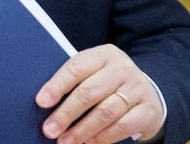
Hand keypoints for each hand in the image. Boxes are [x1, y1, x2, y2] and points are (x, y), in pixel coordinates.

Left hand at [36, 44, 162, 143]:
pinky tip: (88, 143)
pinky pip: (121, 126)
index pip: (77, 67)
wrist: (148, 92)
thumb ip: (75, 82)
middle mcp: (122, 69)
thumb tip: (46, 103)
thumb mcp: (94, 73)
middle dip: (66, 113)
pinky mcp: (148, 109)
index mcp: (104, 54)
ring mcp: (137, 88)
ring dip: (82, 130)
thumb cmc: (109, 83)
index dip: (57, 85)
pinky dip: (101, 137)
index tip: (41, 102)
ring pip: (105, 112)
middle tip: (50, 130)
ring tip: (65, 141)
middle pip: (89, 92)